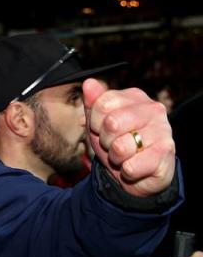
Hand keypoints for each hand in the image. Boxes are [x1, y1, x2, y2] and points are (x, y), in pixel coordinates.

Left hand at [83, 78, 175, 197]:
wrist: (138, 173)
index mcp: (135, 97)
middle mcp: (153, 109)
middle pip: (112, 123)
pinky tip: (135, 166)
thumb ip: (93, 103)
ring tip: (125, 156)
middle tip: (113, 144)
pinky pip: (131, 166)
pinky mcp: (166, 154)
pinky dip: (126, 171)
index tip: (101, 129)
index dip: (95, 122)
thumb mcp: (99, 123)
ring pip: (121, 147)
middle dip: (105, 140)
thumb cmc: (116, 142)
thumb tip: (89, 83)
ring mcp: (163, 130)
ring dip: (116, 157)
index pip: (102, 104)